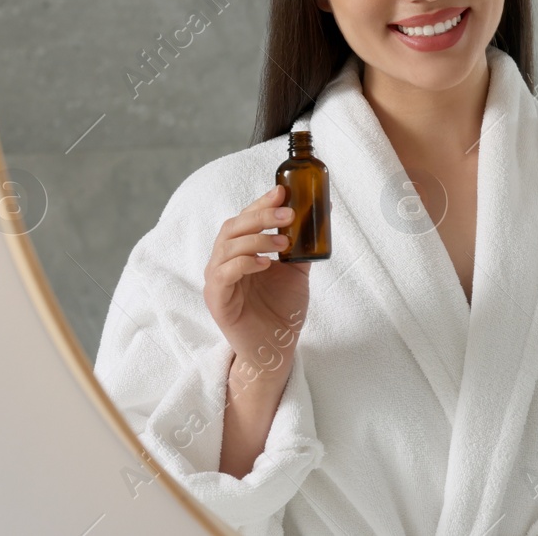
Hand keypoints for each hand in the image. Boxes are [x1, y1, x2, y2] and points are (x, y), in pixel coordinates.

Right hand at [203, 185, 311, 388]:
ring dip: (257, 239)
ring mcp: (217, 280)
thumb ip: (301, 247)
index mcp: (241, 252)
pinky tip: (265, 264)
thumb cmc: (281, 310)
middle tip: (287, 213)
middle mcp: (224, 262)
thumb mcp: (295, 272)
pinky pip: (223, 274)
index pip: (245, 219)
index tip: (282, 190)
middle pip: (233, 227)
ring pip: (227, 247)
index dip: (261, 203)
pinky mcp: (217, 300)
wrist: (276, 348)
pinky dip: (244, 263)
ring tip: (284, 242)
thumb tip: (320, 216)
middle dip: (261, 216)